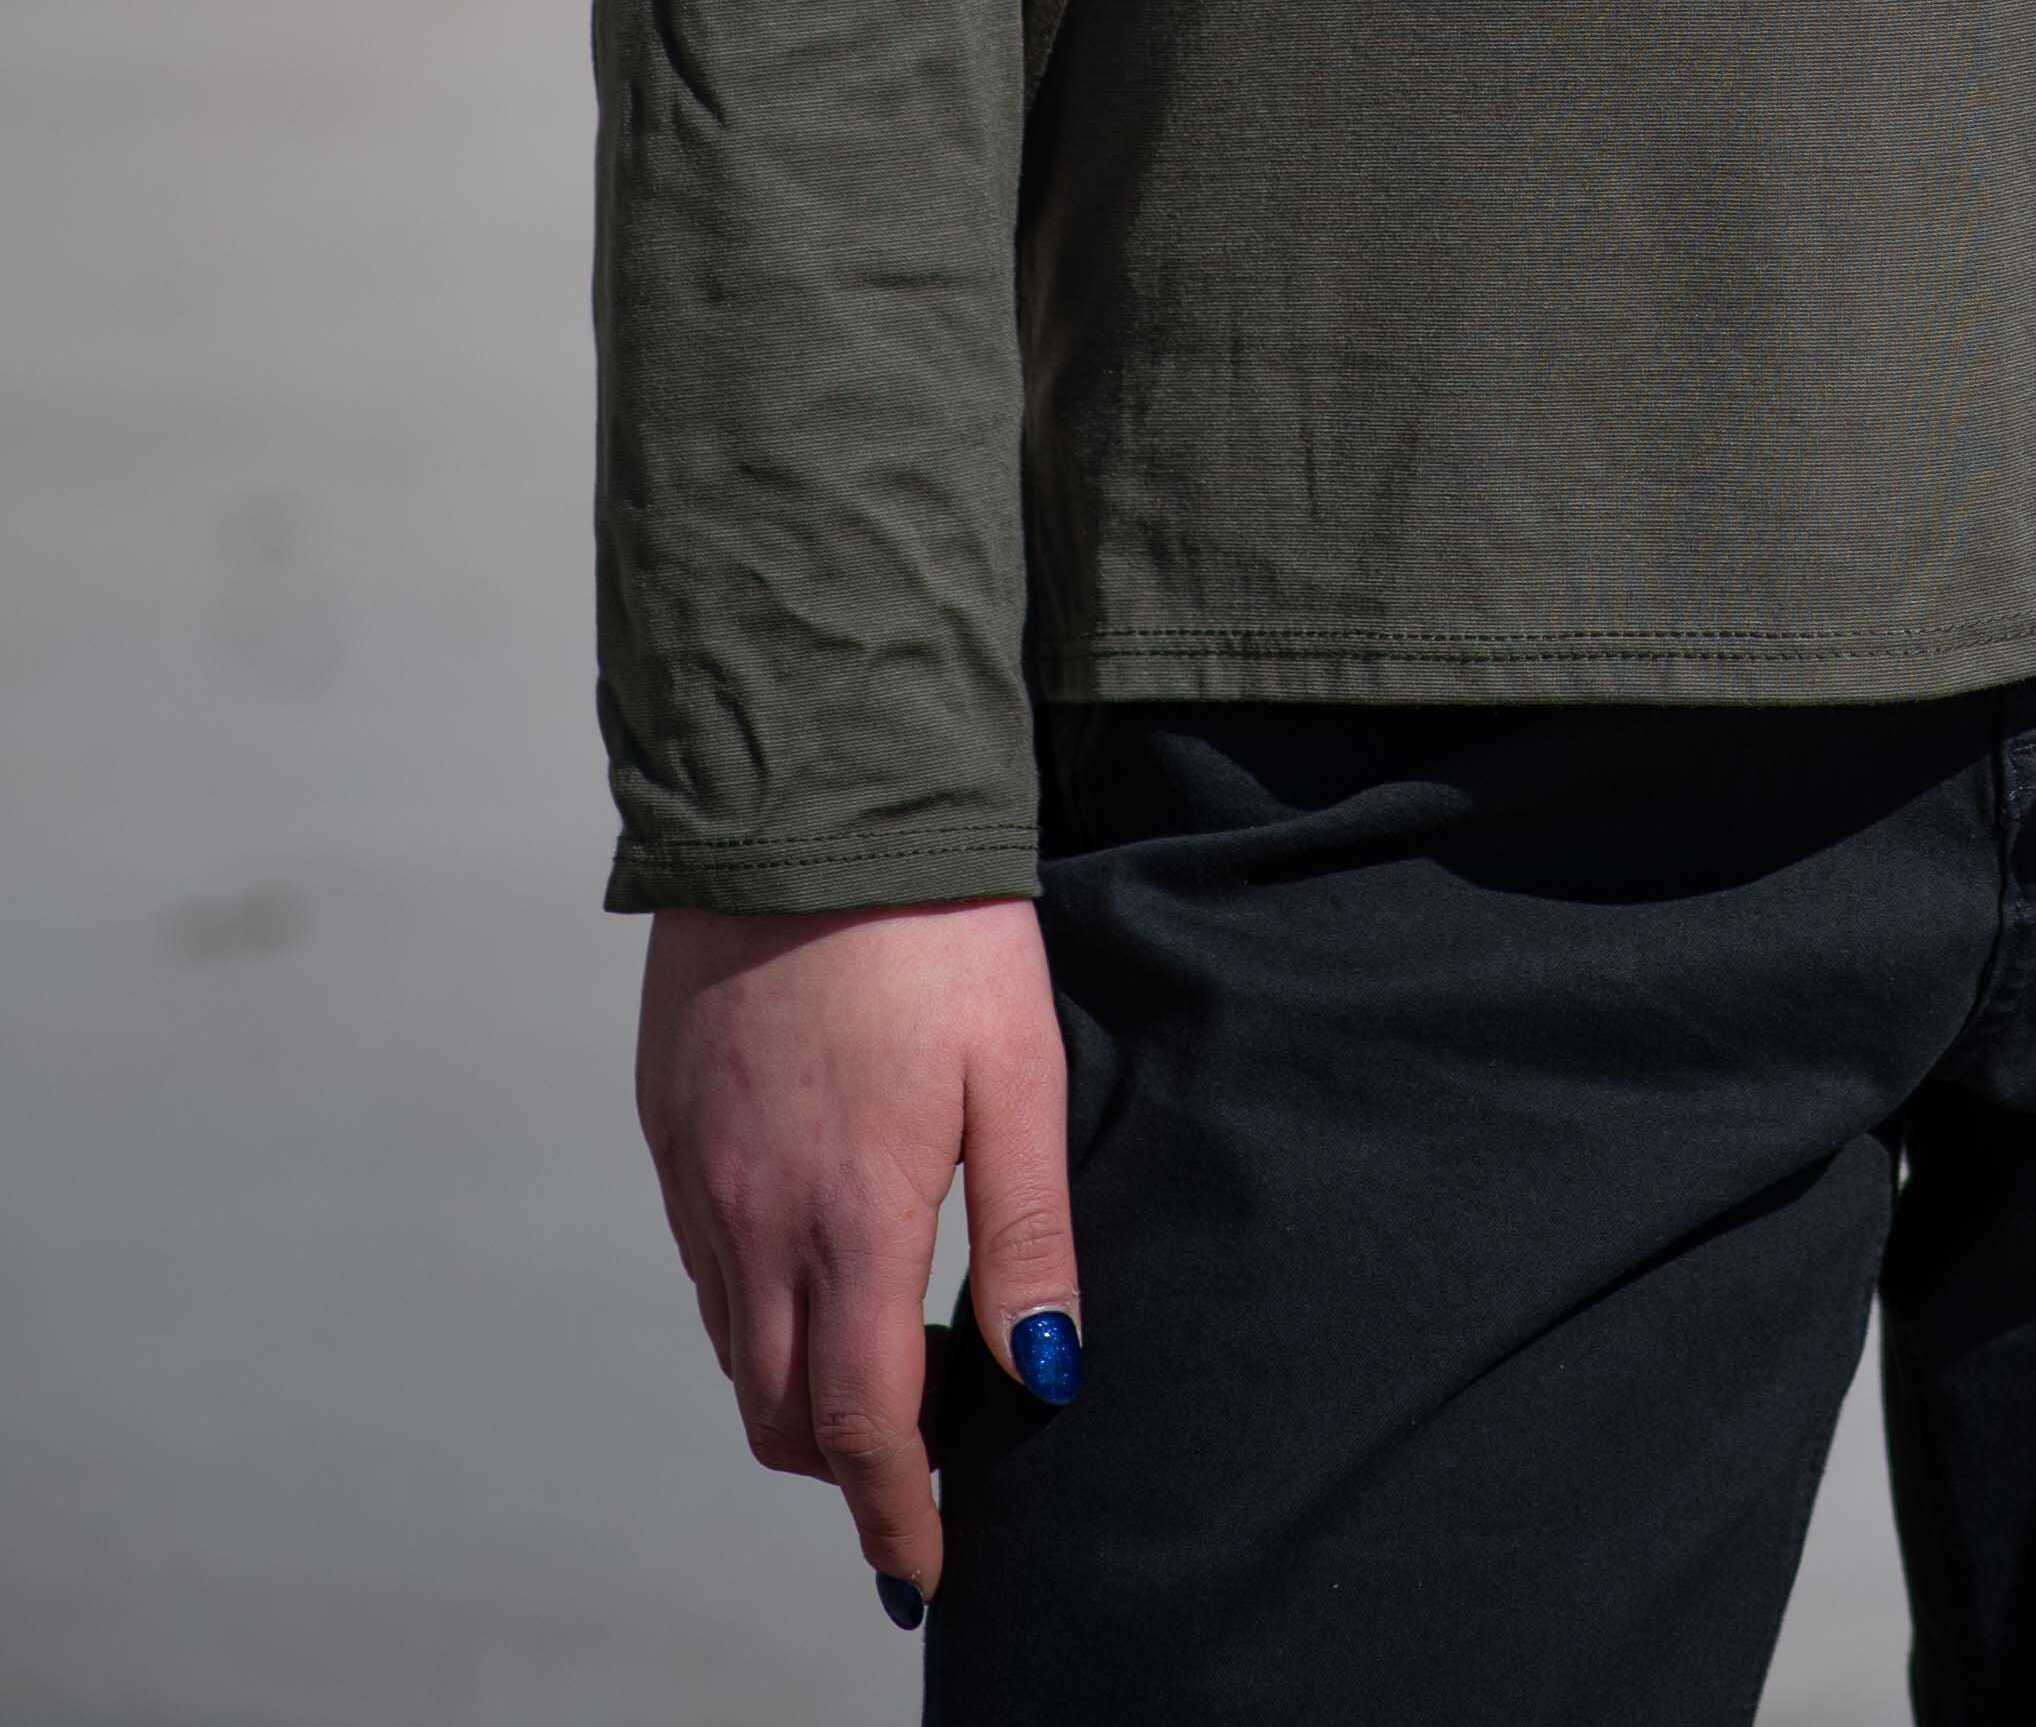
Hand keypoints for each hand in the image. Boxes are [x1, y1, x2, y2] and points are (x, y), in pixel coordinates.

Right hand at [635, 895, 1077, 1609]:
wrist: (804, 795)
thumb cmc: (937, 926)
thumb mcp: (1019, 1069)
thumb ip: (1027, 1231)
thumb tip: (1042, 1377)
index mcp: (850, 1216)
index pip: (859, 1424)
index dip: (895, 1512)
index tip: (929, 1565)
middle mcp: (753, 1216)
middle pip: (778, 1411)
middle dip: (843, 1466)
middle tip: (915, 1468)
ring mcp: (697, 1172)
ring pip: (733, 1342)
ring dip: (794, 1387)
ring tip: (873, 1372)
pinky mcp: (668, 1122)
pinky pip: (703, 1260)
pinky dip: (752, 1304)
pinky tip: (810, 1261)